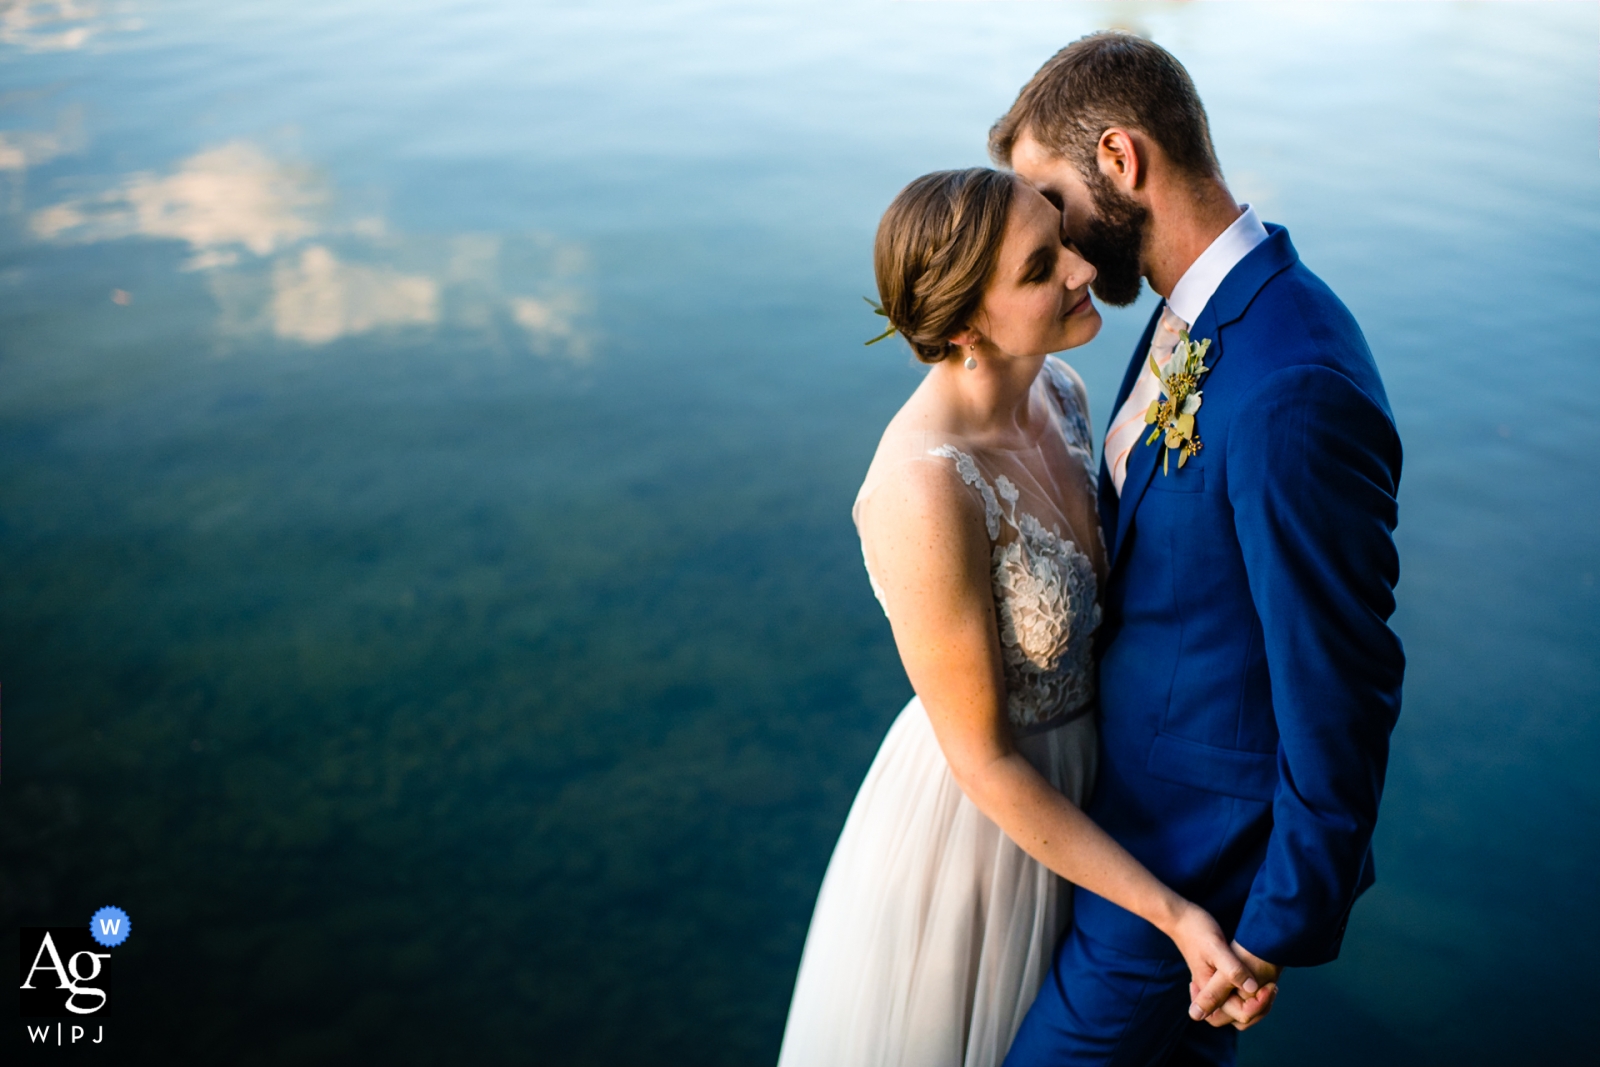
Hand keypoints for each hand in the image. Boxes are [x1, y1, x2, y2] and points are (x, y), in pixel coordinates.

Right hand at [1166, 904, 1260, 1021]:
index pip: (1240, 1014)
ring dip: (1255, 1002)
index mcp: (1210, 990)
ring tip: (1266, 984)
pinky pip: (1235, 996)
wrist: (1181, 919)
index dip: (1257, 1004)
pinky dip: (1249, 993)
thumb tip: (1252, 989)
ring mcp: (1213, 986)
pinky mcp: (1217, 979)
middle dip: (1258, 1007)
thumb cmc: (1197, 930)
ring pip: (1238, 1009)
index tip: (1268, 985)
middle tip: (1270, 987)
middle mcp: (1211, 993)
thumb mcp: (1216, 947)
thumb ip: (1233, 969)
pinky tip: (1257, 978)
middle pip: (1238, 1018)